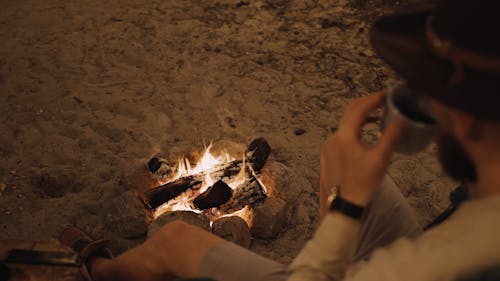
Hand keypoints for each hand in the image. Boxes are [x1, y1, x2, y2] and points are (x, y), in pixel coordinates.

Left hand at [319, 93, 405, 215]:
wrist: (344, 205)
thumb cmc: (362, 184)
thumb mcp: (381, 159)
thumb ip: (392, 137)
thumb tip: (402, 120)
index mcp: (345, 136)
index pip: (359, 109)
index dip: (374, 99)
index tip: (387, 95)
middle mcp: (334, 137)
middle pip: (350, 112)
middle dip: (367, 103)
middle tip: (383, 100)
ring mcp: (329, 146)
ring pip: (346, 123)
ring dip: (361, 116)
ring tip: (378, 115)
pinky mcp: (329, 154)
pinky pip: (342, 134)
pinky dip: (355, 128)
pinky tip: (366, 134)